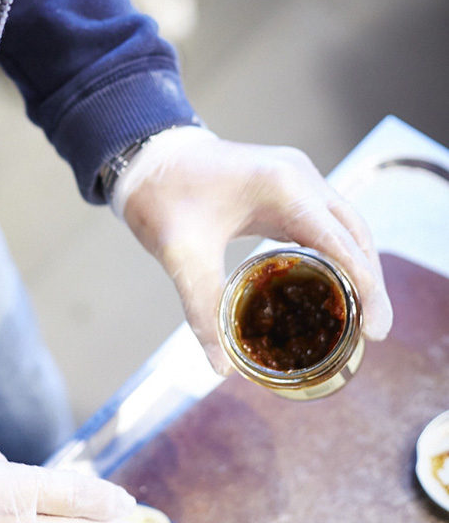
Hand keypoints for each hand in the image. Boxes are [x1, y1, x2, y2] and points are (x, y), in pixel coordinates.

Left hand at [116, 127, 392, 374]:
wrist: (145, 156)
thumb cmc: (160, 195)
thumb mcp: (180, 255)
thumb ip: (202, 309)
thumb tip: (220, 366)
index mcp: (282, 186)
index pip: (340, 243)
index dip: (365, 287)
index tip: (377, 329)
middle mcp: (300, 176)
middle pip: (354, 234)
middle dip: (370, 282)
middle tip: (373, 331)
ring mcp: (297, 177)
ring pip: (345, 226)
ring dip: (357, 266)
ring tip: (360, 315)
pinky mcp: (287, 186)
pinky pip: (324, 222)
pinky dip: (336, 253)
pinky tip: (333, 286)